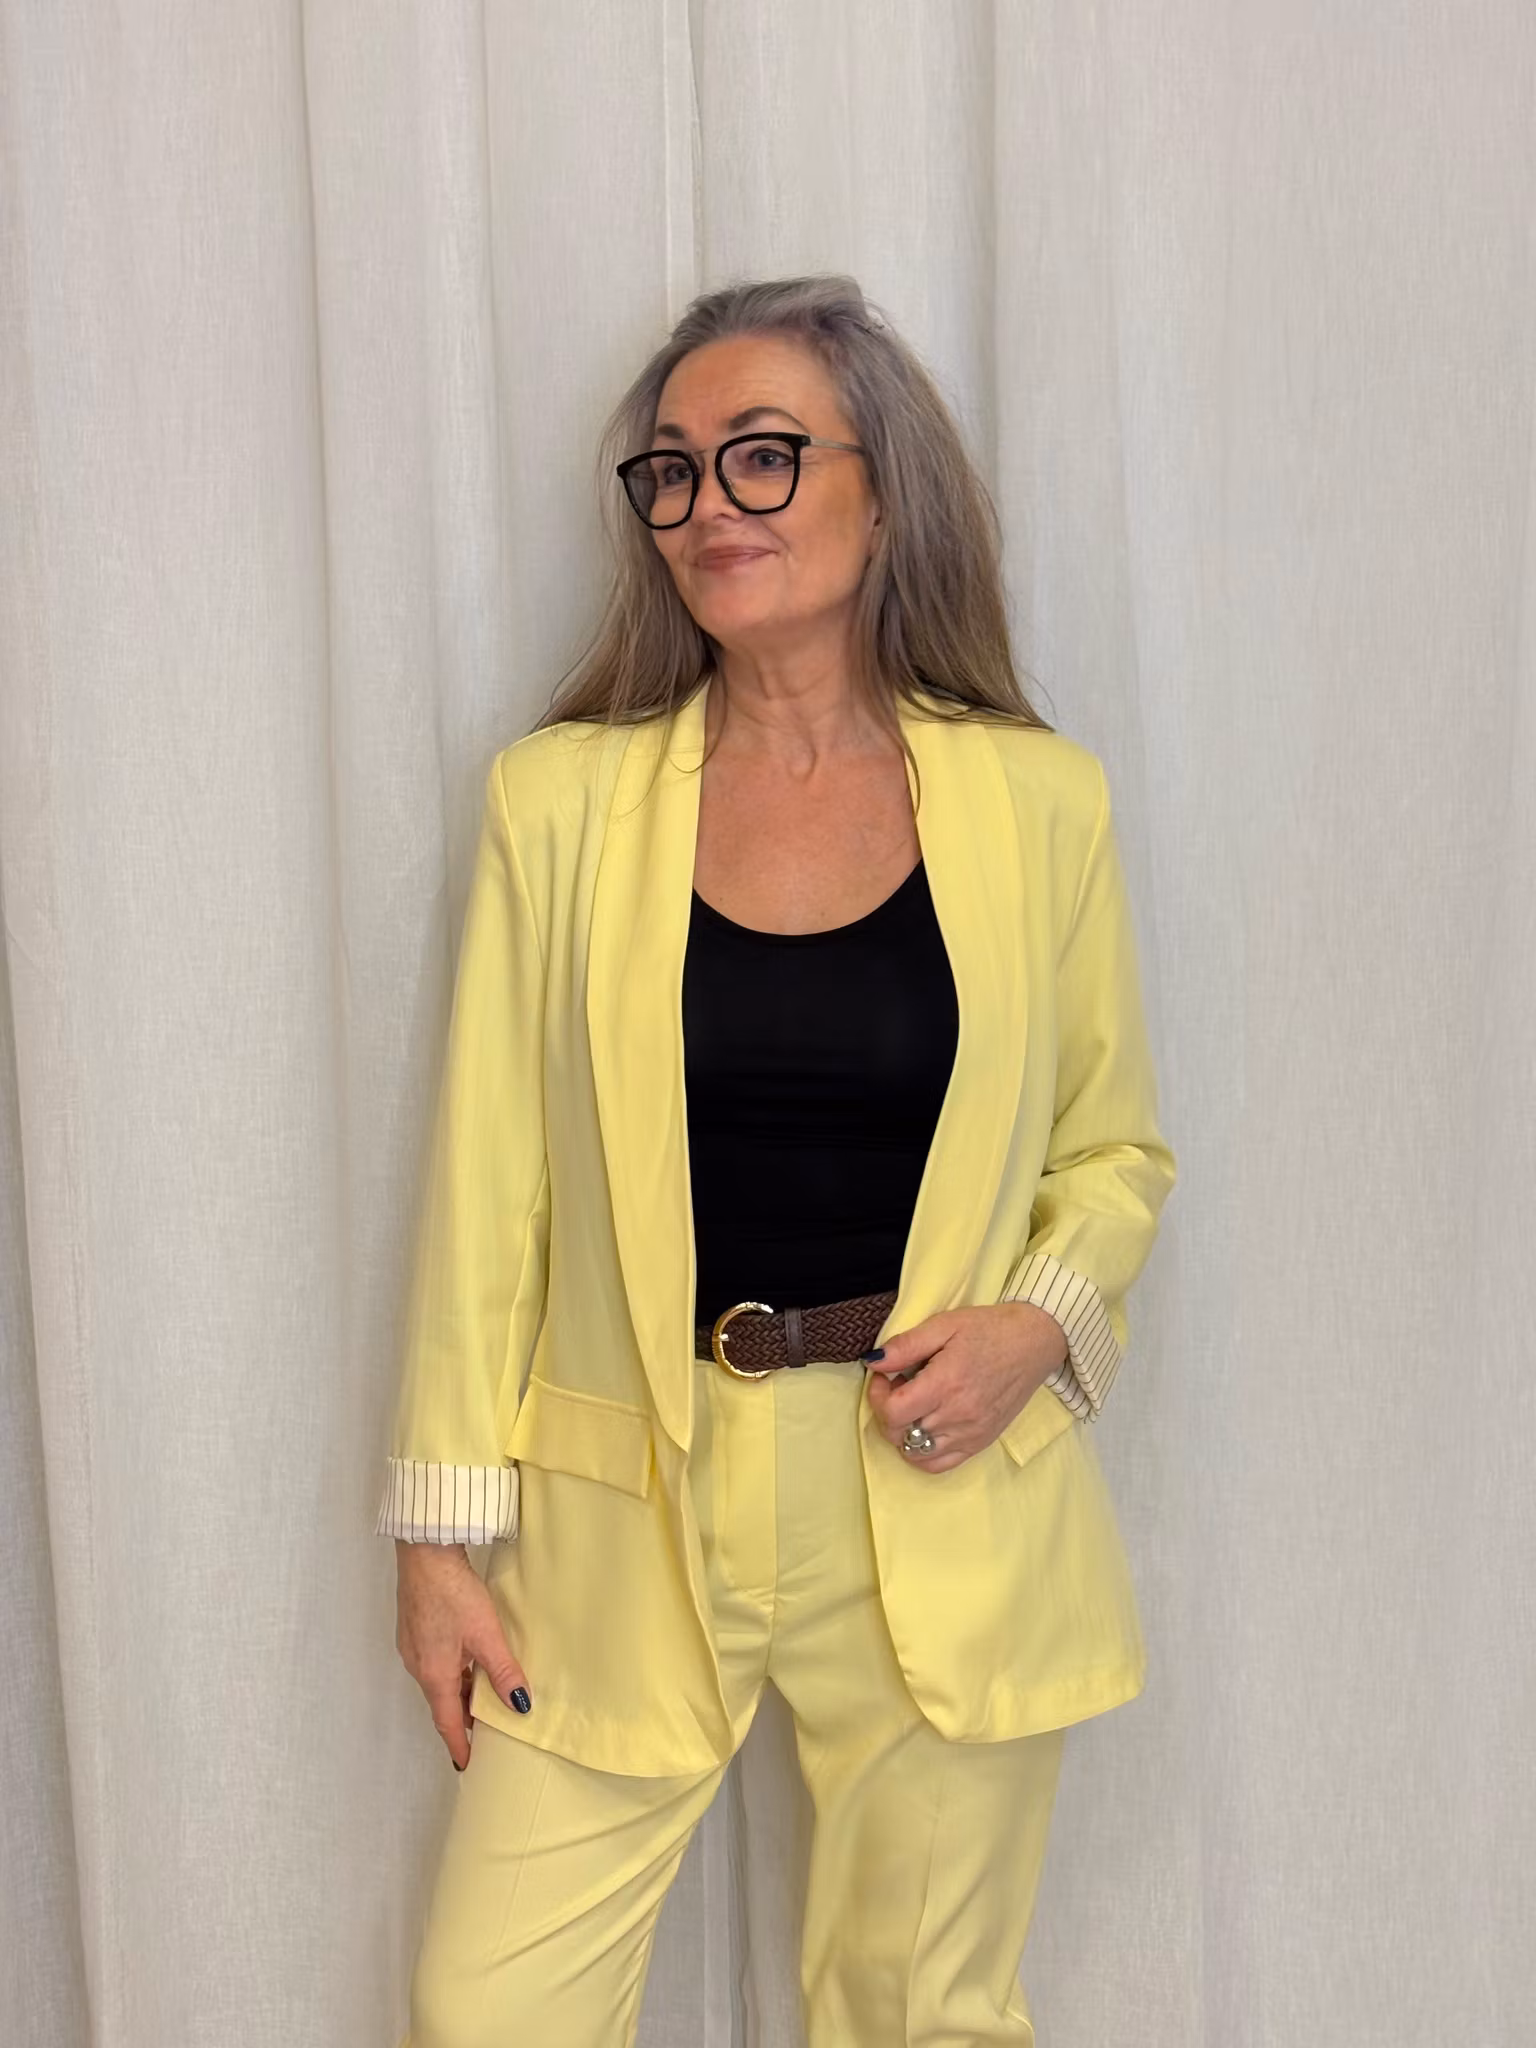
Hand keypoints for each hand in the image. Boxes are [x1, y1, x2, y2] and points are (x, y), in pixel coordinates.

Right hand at [393, 1540, 531, 1769]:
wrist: (424, 1552)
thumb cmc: (453, 1592)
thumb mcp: (486, 1634)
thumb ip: (503, 1670)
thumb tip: (520, 1705)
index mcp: (433, 1674)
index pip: (447, 1722)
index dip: (459, 1744)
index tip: (467, 1765)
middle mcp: (417, 1665)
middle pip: (442, 1702)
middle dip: (461, 1718)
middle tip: (484, 1731)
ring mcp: (412, 1645)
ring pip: (438, 1680)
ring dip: (458, 1692)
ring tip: (481, 1697)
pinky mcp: (414, 1627)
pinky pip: (434, 1661)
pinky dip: (451, 1671)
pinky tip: (467, 1659)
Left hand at [863, 1302, 1068, 1473]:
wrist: (1034, 1342)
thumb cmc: (989, 1329)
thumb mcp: (944, 1325)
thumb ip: (906, 1346)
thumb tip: (874, 1362)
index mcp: (946, 1384)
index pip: (893, 1413)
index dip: (877, 1396)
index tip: (883, 1377)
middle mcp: (958, 1416)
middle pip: (900, 1435)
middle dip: (888, 1412)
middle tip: (899, 1386)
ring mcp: (971, 1434)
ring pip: (916, 1454)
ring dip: (903, 1433)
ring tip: (914, 1407)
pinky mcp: (981, 1443)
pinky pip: (940, 1464)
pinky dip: (923, 1453)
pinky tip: (925, 1428)